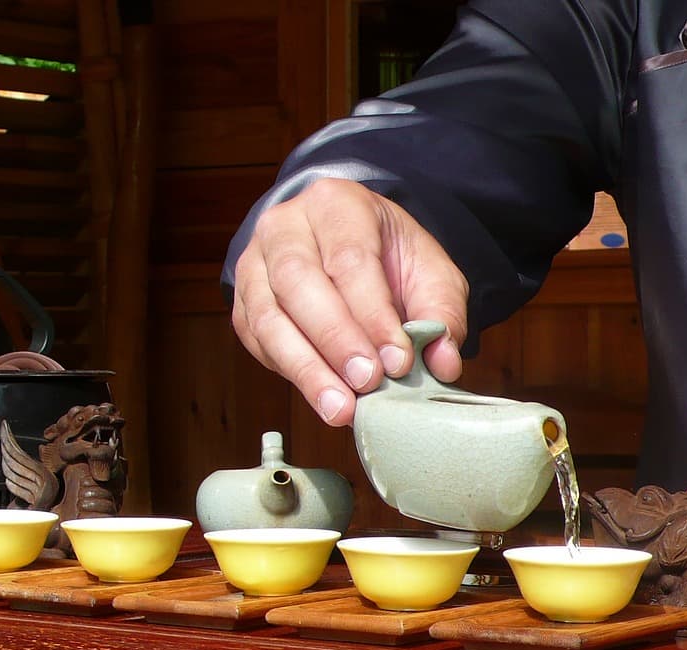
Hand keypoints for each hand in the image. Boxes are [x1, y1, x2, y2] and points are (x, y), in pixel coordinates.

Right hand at [231, 178, 468, 425]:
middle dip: (336, 340)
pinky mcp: (243, 303)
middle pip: (299, 282)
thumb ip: (441, 313)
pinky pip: (258, 340)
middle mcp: (284, 226)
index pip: (349, 259)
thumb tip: (443, 362)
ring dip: (307, 368)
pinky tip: (321, 397)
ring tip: (341, 408)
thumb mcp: (428, 272)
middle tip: (367, 383)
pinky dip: (290, 372)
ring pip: (269, 317)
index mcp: (336, 204)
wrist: (345, 247)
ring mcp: (255, 264)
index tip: (397, 361)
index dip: (373, 314)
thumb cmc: (387, 259)